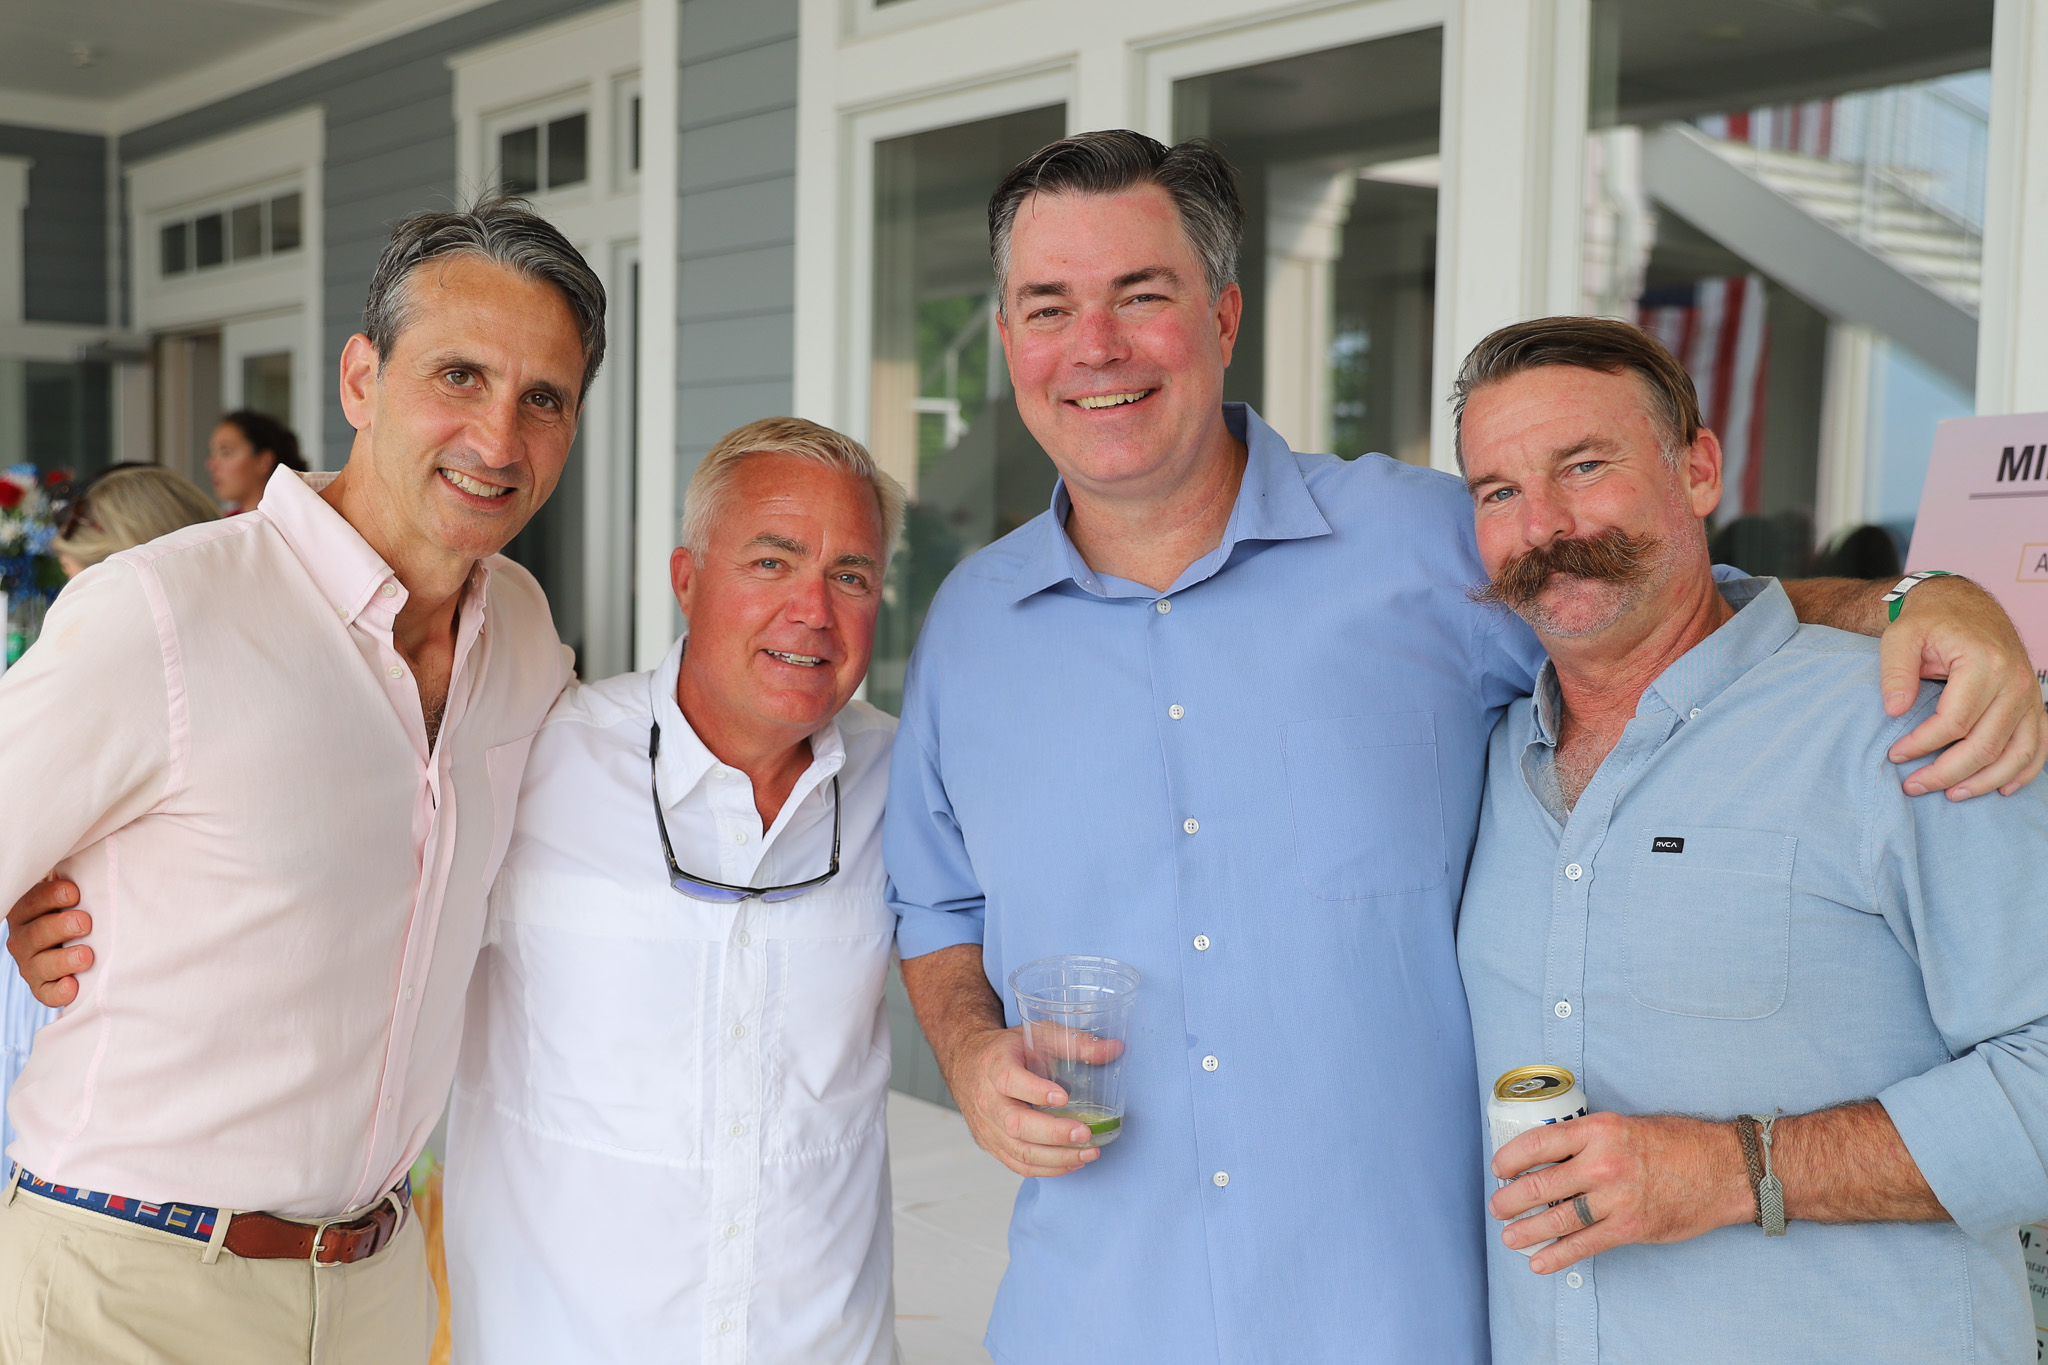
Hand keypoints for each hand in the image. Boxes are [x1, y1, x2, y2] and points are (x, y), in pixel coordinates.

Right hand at [7, 877, 91, 1007]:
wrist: (79, 946)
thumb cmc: (80, 911)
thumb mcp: (74, 896)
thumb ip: (77, 883)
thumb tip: (99, 860)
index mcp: (28, 911)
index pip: (32, 901)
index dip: (51, 896)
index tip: (75, 893)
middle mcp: (23, 939)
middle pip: (35, 933)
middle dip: (60, 926)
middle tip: (86, 923)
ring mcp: (31, 965)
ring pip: (40, 964)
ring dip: (63, 960)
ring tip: (87, 956)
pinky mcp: (42, 988)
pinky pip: (46, 993)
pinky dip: (59, 992)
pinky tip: (73, 986)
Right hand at [951, 1024, 1103, 1177]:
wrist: (967, 1063)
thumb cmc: (1008, 1050)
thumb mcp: (1038, 1035)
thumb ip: (1075, 1043)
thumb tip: (1115, 1049)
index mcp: (995, 1065)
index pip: (1009, 1080)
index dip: (1035, 1090)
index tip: (1063, 1096)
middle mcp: (987, 1099)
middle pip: (1015, 1124)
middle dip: (1053, 1133)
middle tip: (1086, 1133)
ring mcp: (987, 1126)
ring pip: (1018, 1151)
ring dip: (1057, 1157)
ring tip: (1089, 1153)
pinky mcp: (991, 1144)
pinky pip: (1018, 1164)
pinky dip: (1047, 1169)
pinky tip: (1072, 1162)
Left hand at [1490, 1112, 1750, 1273]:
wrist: (1723, 1169)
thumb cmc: (1675, 1143)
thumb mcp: (1624, 1126)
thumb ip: (1588, 1141)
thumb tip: (1549, 1158)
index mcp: (1597, 1130)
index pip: (1538, 1142)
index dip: (1510, 1158)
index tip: (1498, 1168)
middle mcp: (1602, 1162)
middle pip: (1540, 1184)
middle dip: (1510, 1199)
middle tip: (1497, 1206)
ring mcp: (1615, 1198)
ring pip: (1556, 1219)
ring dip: (1526, 1230)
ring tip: (1509, 1235)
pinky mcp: (1629, 1227)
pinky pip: (1584, 1245)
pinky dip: (1557, 1256)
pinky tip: (1539, 1261)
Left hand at [1881, 576, 2046, 798]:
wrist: (1964, 607)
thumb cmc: (1930, 623)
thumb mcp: (1901, 636)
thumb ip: (1895, 671)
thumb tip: (1895, 711)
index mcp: (1982, 663)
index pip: (1953, 722)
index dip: (1922, 745)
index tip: (1895, 755)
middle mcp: (2014, 681)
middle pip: (1985, 744)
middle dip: (1947, 773)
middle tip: (1914, 786)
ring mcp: (2029, 695)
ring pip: (2016, 753)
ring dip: (1985, 781)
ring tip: (1951, 795)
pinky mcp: (2034, 704)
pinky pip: (2038, 745)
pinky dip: (2023, 771)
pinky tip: (2002, 789)